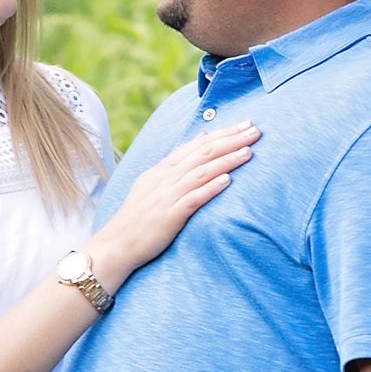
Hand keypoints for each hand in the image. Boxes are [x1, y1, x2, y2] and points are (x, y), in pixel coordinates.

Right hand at [89, 122, 257, 286]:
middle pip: (202, 153)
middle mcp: (164, 178)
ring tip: (249, 151)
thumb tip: (199, 143)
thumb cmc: (137, 220)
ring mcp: (166, 196)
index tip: (244, 125)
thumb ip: (174, 167)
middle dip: (230, 140)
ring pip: (201, 172)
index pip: (195, 145)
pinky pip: (193, 199)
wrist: (116, 245)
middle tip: (255, 130)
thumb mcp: (152, 187)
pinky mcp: (169, 216)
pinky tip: (227, 180)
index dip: (221, 134)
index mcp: (161, 170)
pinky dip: (210, 188)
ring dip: (226, 160)